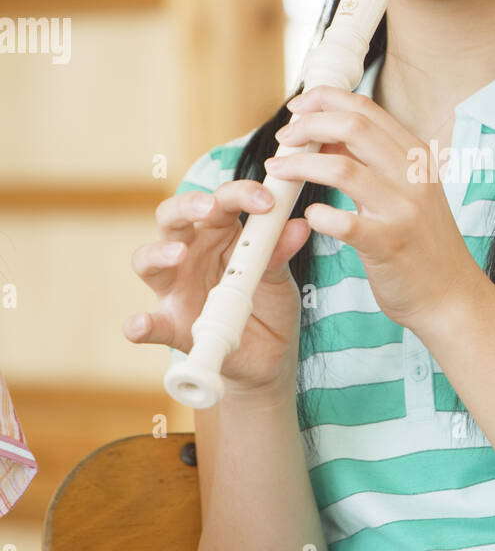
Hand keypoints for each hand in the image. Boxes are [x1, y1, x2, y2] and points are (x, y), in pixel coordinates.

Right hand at [124, 181, 310, 391]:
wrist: (269, 356)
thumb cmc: (268, 305)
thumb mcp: (279, 277)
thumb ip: (280, 252)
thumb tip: (298, 226)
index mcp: (219, 234)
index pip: (221, 202)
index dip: (240, 194)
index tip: (267, 200)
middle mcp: (190, 253)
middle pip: (173, 217)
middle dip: (187, 206)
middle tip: (210, 206)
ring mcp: (176, 289)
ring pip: (147, 260)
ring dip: (158, 253)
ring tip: (178, 254)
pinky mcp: (173, 327)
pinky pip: (150, 325)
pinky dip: (140, 325)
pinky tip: (140, 325)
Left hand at [265, 85, 484, 334]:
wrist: (451, 296)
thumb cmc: (421, 243)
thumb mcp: (403, 190)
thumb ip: (368, 161)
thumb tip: (324, 135)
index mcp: (415, 156)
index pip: (366, 108)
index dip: (325, 100)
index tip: (297, 106)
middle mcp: (413, 176)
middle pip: (353, 126)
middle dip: (308, 125)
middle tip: (283, 139)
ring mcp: (404, 210)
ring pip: (342, 169)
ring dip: (301, 165)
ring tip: (278, 171)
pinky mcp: (391, 245)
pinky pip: (346, 223)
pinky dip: (320, 215)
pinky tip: (310, 215)